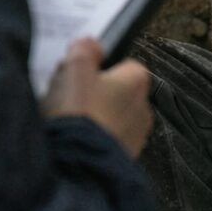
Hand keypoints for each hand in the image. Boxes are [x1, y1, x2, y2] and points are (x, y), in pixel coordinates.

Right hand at [42, 37, 153, 158]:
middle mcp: (143, 107)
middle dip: (95, 95)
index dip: (98, 68)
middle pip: (115, 93)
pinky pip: (106, 142)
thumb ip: (84, 50)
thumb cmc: (80, 113)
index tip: (78, 74)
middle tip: (68, 100)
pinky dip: (93, 141)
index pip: (122, 64)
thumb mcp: (75, 70)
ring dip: (93, 120)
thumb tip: (91, 43)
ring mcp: (135, 136)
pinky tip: (74, 143)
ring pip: (111, 119)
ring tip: (67, 124)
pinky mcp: (124, 159)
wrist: (78, 167)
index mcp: (137, 80)